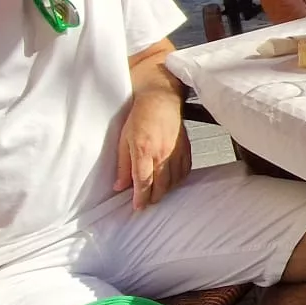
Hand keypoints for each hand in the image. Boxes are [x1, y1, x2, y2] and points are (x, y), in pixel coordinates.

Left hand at [116, 92, 190, 209]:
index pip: (143, 182)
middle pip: (160, 186)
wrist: (160, 98)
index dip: (140, 198)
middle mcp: (162, 153)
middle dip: (153, 198)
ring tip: (158, 192)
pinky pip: (185, 171)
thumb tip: (119, 185)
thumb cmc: (141, 114)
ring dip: (166, 190)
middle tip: (147, 201)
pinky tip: (172, 181)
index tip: (138, 206)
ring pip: (174, 181)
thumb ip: (123, 165)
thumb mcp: (123, 139)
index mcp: (143, 150)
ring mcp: (176, 151)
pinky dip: (179, 179)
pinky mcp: (186, 148)